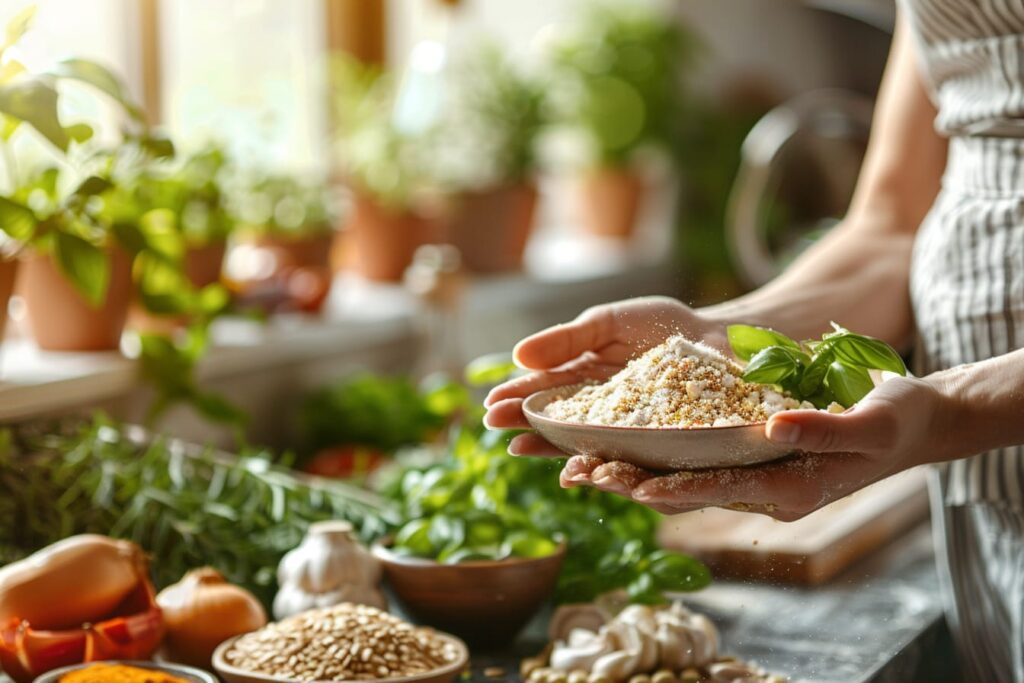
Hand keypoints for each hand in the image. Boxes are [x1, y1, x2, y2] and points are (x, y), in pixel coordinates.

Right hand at [483, 296, 727, 455]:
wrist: (722, 338)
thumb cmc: (664, 327)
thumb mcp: (607, 323)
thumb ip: (566, 340)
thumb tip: (517, 356)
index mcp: (584, 381)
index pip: (543, 393)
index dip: (515, 398)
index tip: (489, 404)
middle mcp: (598, 413)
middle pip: (553, 423)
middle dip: (522, 424)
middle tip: (493, 426)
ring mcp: (624, 433)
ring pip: (581, 446)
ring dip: (549, 450)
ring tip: (521, 449)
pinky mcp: (654, 450)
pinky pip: (624, 462)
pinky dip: (598, 466)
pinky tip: (577, 469)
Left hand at [559, 373, 953, 520]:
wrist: (912, 421)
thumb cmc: (898, 420)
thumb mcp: (871, 421)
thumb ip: (823, 430)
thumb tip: (771, 428)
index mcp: (792, 487)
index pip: (721, 490)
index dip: (674, 488)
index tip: (630, 486)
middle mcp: (765, 488)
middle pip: (688, 489)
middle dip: (633, 482)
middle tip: (578, 473)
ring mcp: (754, 474)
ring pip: (682, 476)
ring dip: (633, 470)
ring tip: (578, 463)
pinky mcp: (747, 455)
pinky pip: (693, 458)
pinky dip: (655, 452)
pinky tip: (618, 441)